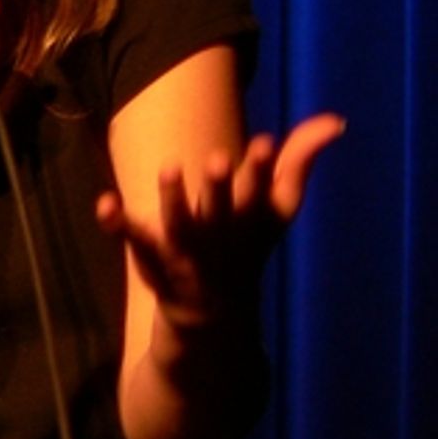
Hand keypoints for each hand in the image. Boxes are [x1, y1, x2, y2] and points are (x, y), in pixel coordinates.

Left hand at [97, 112, 345, 329]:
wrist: (214, 318)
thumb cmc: (245, 246)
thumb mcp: (276, 208)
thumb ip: (299, 160)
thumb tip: (333, 120)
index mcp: (253, 222)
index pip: (263, 194)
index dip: (263, 169)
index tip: (262, 141)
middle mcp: (222, 238)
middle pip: (222, 211)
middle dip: (220, 188)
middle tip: (217, 158)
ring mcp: (187, 254)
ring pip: (180, 228)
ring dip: (174, 200)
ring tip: (167, 168)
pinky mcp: (154, 263)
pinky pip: (136, 244)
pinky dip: (119, 225)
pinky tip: (105, 203)